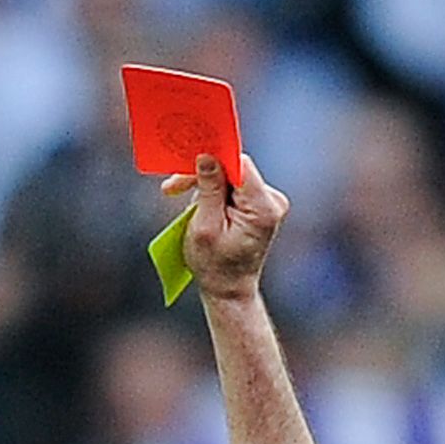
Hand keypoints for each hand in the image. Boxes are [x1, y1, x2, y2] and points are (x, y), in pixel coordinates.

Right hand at [161, 151, 288, 302]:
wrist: (229, 289)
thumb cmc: (215, 266)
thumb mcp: (205, 226)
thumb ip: (208, 189)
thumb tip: (207, 155)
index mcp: (262, 208)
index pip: (238, 164)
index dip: (212, 156)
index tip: (188, 154)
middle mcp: (272, 201)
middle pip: (233, 168)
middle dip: (201, 174)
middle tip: (172, 187)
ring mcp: (268, 202)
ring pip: (229, 175)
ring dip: (203, 184)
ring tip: (180, 198)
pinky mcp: (259, 204)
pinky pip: (232, 185)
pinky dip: (212, 191)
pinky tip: (196, 203)